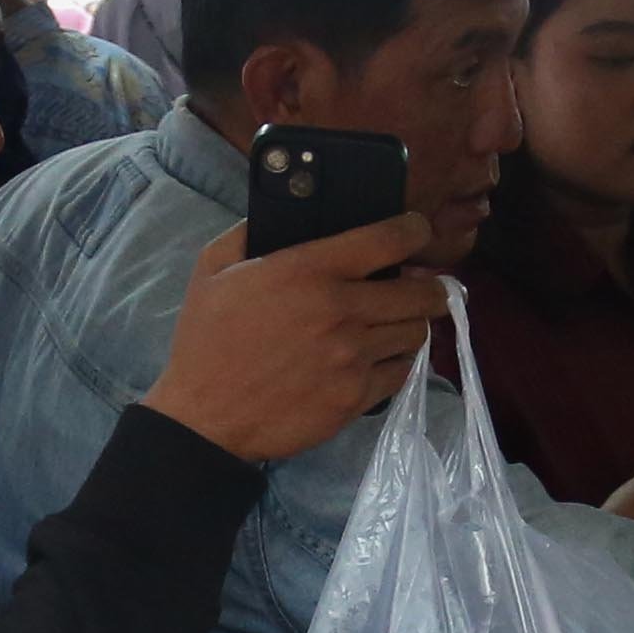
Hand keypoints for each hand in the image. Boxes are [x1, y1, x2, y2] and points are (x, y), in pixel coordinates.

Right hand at [138, 218, 441, 464]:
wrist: (204, 419)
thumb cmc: (206, 341)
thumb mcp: (213, 269)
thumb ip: (250, 232)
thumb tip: (286, 212)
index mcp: (310, 271)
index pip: (390, 239)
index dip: (414, 230)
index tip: (417, 230)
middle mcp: (342, 311)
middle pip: (422, 292)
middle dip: (429, 284)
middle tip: (420, 284)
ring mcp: (353, 357)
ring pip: (417, 332)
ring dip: (413, 323)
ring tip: (398, 322)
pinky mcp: (356, 397)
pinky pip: (402, 372)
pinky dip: (398, 361)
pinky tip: (381, 356)